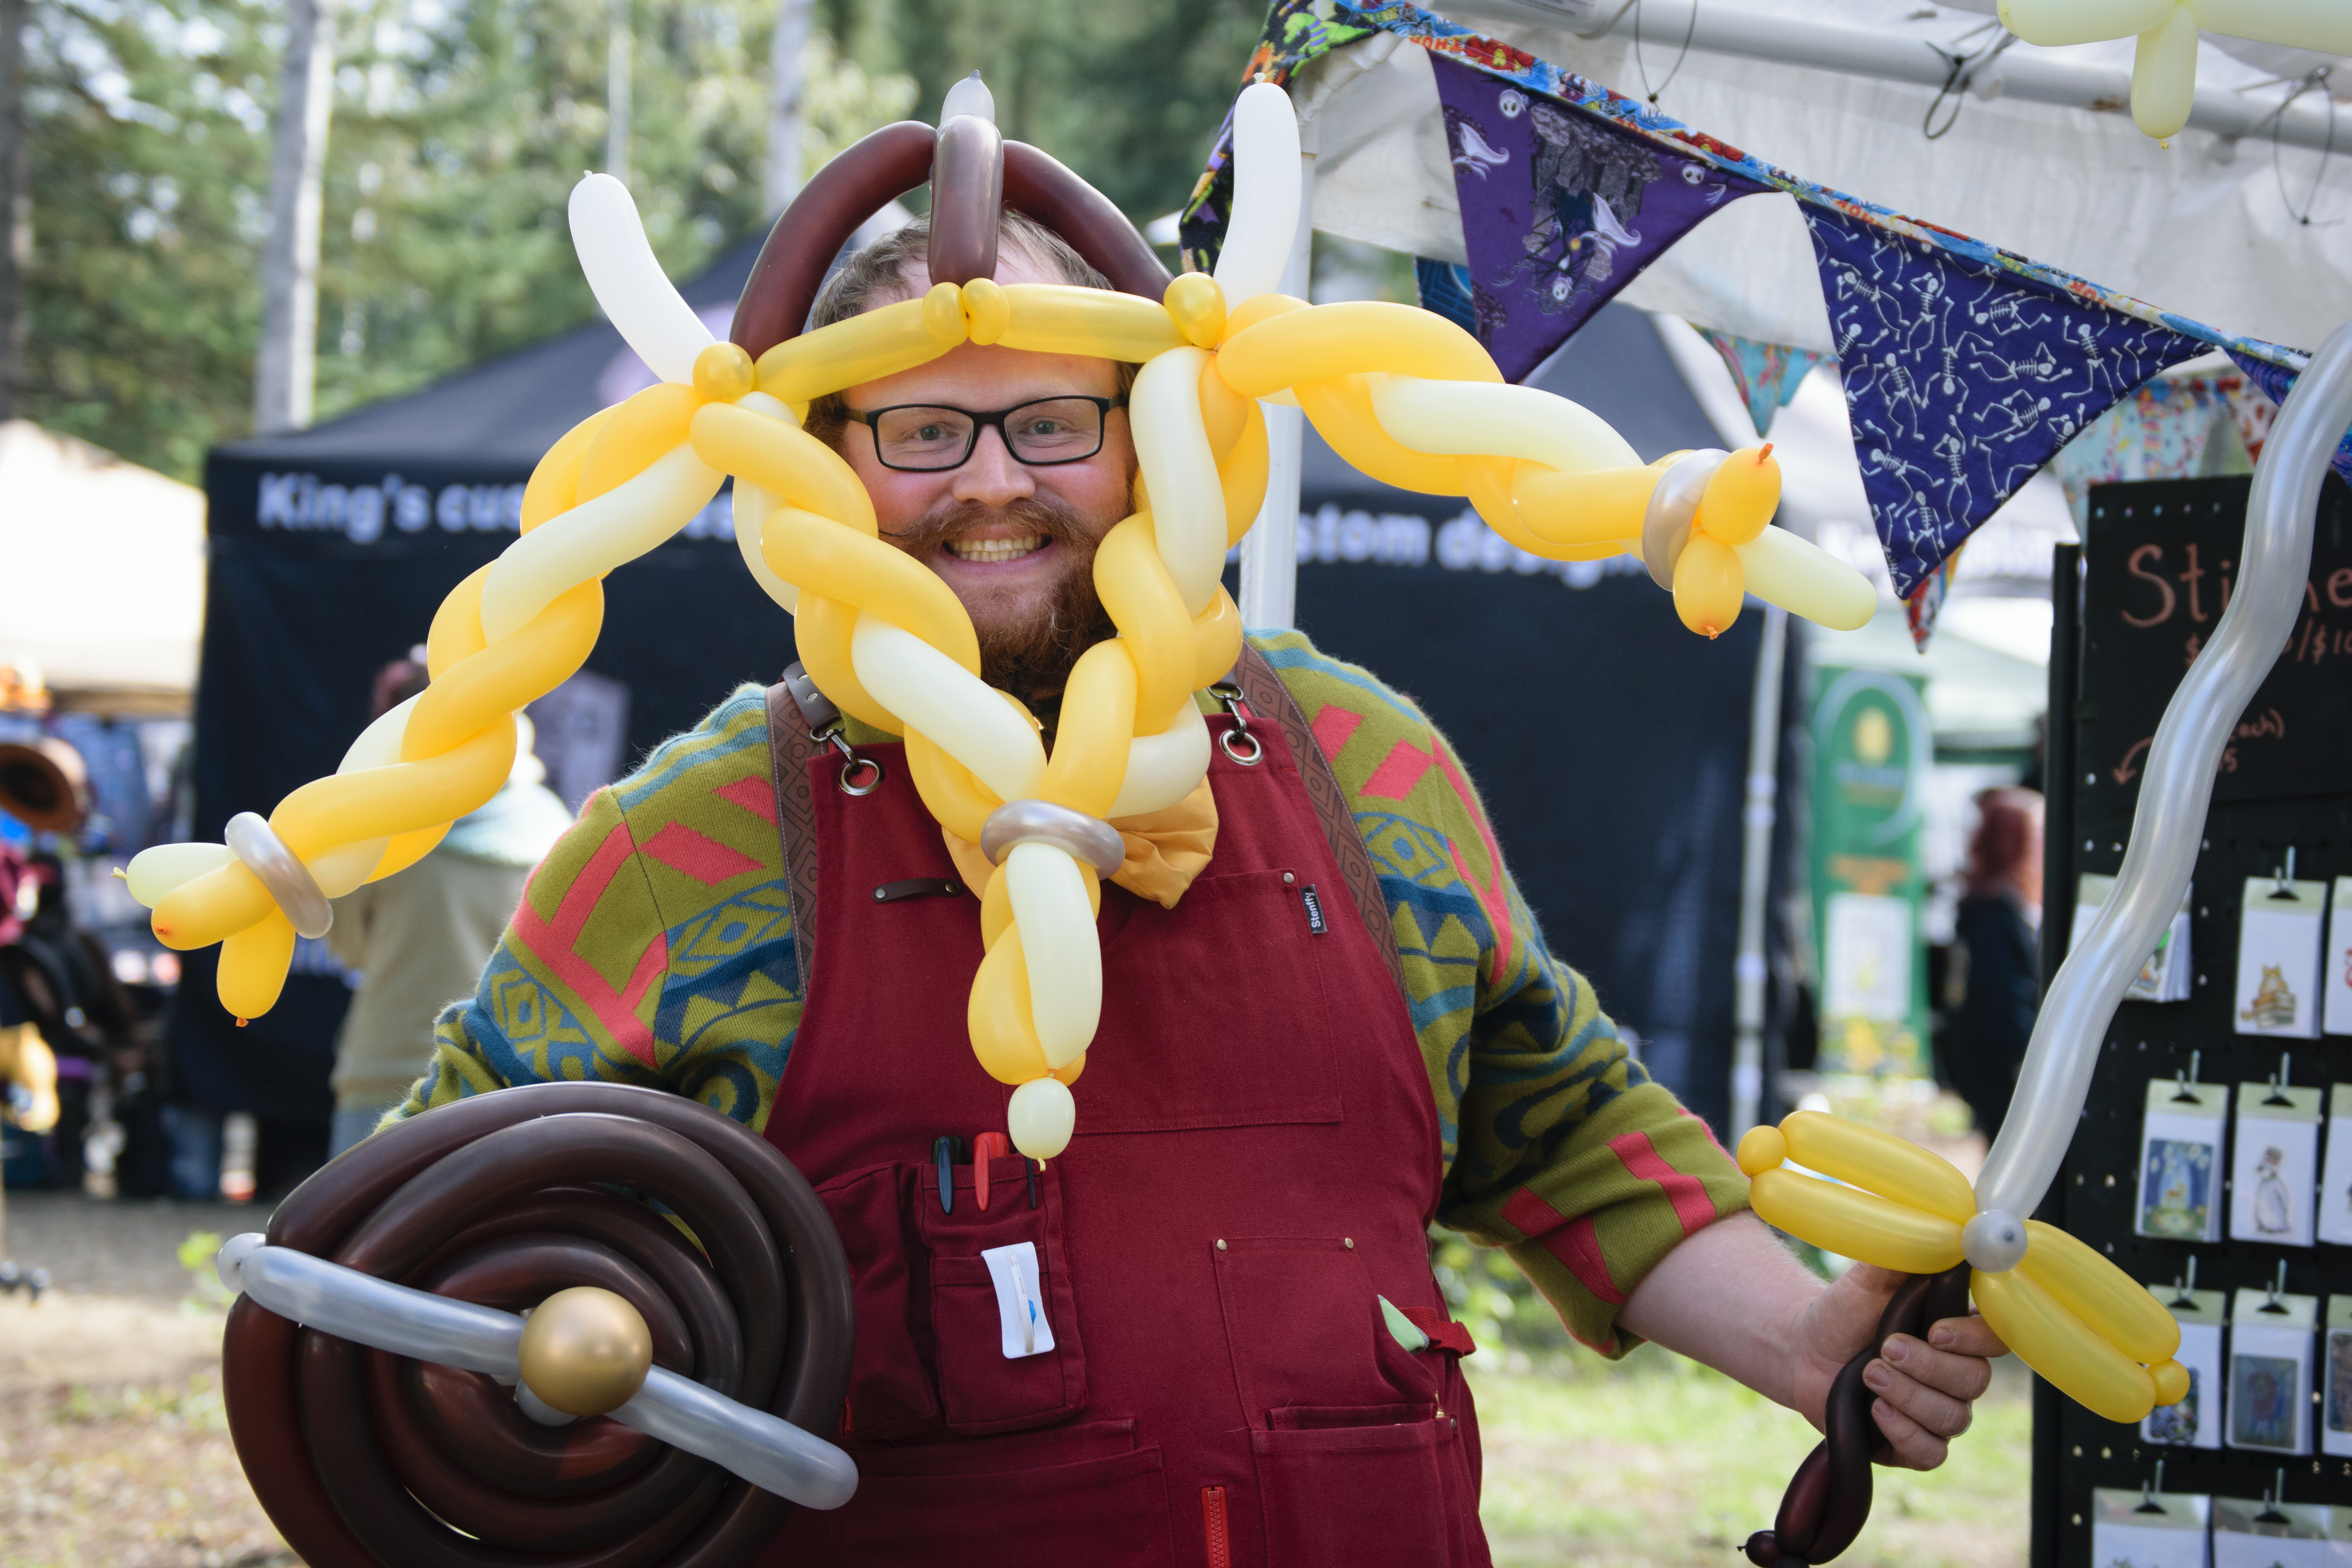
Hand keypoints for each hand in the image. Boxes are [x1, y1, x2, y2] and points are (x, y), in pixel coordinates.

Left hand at [1785, 1263, 2008, 1470]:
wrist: (1805, 1350)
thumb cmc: (1845, 1310)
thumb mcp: (1868, 1277)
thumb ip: (1904, 1256)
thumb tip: (1945, 1229)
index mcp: (1957, 1331)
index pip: (1997, 1338)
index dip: (1974, 1337)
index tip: (1935, 1329)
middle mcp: (1957, 1374)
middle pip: (1975, 1380)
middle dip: (1927, 1366)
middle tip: (1885, 1348)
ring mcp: (1939, 1411)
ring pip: (1952, 1417)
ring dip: (1908, 1395)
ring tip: (1868, 1373)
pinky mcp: (1915, 1443)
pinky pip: (1932, 1452)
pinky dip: (1905, 1433)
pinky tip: (1877, 1411)